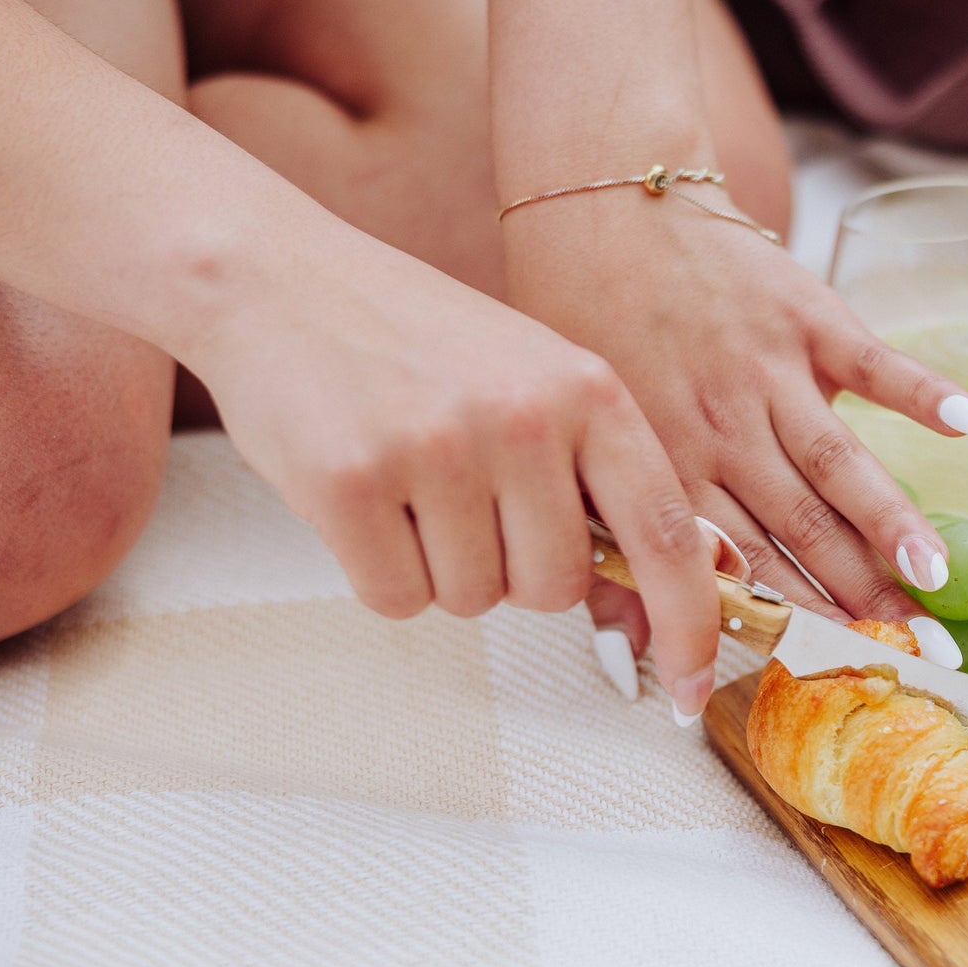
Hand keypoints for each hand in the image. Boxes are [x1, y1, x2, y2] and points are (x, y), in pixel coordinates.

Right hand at [181, 224, 725, 715]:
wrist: (278, 278)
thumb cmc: (416, 338)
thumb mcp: (536, 376)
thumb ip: (596, 470)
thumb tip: (650, 590)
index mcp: (588, 391)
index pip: (667, 533)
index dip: (688, 623)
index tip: (689, 688)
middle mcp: (524, 419)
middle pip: (556, 589)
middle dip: (513, 572)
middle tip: (468, 502)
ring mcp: (438, 449)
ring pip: (473, 600)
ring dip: (441, 568)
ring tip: (409, 483)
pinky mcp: (352, 484)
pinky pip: (396, 598)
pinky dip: (379, 572)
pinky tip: (363, 499)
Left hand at [500, 187, 967, 629]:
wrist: (602, 201)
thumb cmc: (585, 323)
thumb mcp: (581, 434)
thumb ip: (612, 534)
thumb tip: (634, 639)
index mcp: (667, 466)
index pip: (738, 564)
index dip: (790, 624)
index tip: (835, 670)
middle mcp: (722, 428)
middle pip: (801, 530)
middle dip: (857, 598)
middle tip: (913, 653)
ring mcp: (769, 371)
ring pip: (837, 463)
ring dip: (890, 524)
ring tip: (935, 580)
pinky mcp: (805, 314)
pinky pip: (871, 359)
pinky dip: (921, 390)